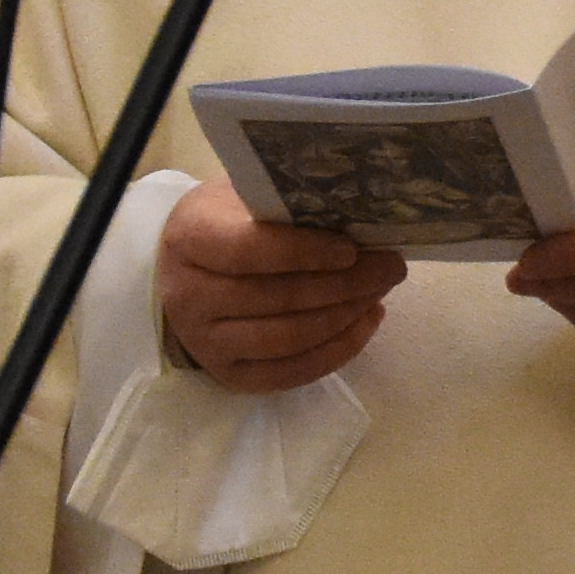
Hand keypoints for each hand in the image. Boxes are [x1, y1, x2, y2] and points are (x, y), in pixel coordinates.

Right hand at [161, 181, 404, 396]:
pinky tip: (367, 320)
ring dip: (346, 316)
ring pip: (289, 338)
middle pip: (277, 298)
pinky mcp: (229, 376)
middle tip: (390, 267)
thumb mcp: (242, 197)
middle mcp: (188, 297)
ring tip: (380, 291)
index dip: (303, 252)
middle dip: (345, 284)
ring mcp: (206, 343)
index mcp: (189, 240)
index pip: (248, 251)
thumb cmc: (225, 223)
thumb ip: (286, 207)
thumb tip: (358, 218)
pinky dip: (339, 349)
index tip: (351, 249)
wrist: (183, 270)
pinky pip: (293, 372)